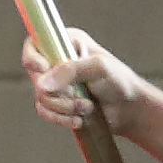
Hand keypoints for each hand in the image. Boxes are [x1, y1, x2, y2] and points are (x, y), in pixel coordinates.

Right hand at [23, 29, 146, 137]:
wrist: (130, 110)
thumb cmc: (119, 81)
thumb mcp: (98, 68)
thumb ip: (70, 71)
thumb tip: (41, 85)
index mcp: (67, 43)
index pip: (34, 44)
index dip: (33, 58)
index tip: (44, 69)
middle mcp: (57, 61)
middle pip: (35, 75)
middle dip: (57, 91)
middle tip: (77, 94)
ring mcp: (56, 83)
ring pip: (40, 96)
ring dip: (63, 106)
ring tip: (87, 108)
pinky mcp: (57, 102)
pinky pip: (44, 111)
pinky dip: (59, 118)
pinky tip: (78, 120)